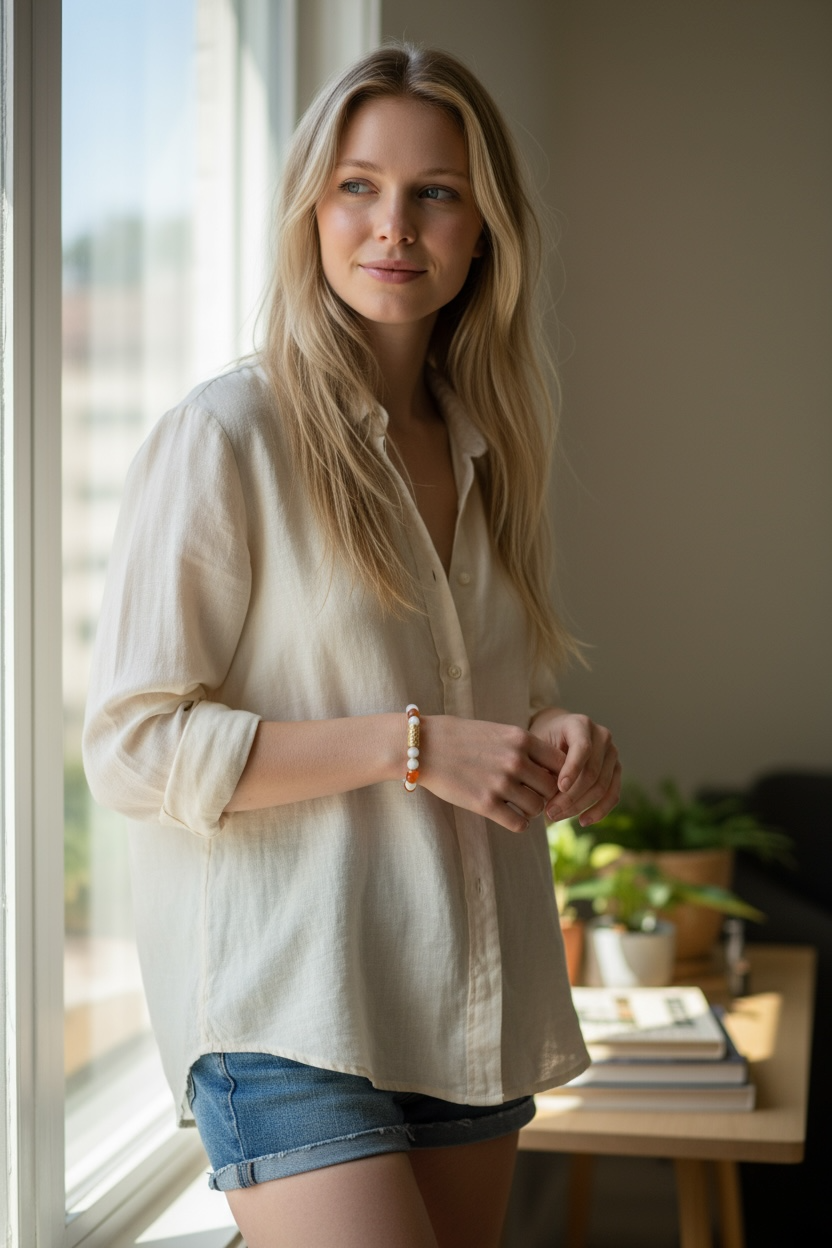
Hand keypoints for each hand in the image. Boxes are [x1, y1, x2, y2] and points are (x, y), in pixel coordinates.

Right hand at [418, 715, 567, 833]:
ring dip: (531, 810)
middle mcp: (516, 760)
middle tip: (534, 796)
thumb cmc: (459, 736)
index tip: (546, 779)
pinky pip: (519, 823)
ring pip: (537, 808)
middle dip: (545, 795)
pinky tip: (509, 816)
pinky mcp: (485, 804)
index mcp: (521, 738)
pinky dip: (519, 823)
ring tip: (519, 806)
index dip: (557, 775)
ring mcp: (501, 783)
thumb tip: (547, 767)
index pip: (561, 763)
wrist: (424, 746)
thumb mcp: (497, 731)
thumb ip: (522, 747)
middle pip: (552, 788)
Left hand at [529, 708, 620, 825]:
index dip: (572, 769)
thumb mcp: (538, 745)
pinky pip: (613, 795)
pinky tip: (583, 821)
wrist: (556, 734)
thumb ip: (542, 764)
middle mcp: (602, 736)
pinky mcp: (616, 771)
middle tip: (549, 812)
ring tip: (556, 817)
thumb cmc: (543, 741)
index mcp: (581, 724)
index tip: (558, 788)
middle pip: (593, 772)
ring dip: (580, 806)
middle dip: (571, 796)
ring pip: (602, 786)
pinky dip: (599, 810)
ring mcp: (612, 754)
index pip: (583, 748)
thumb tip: (543, 796)